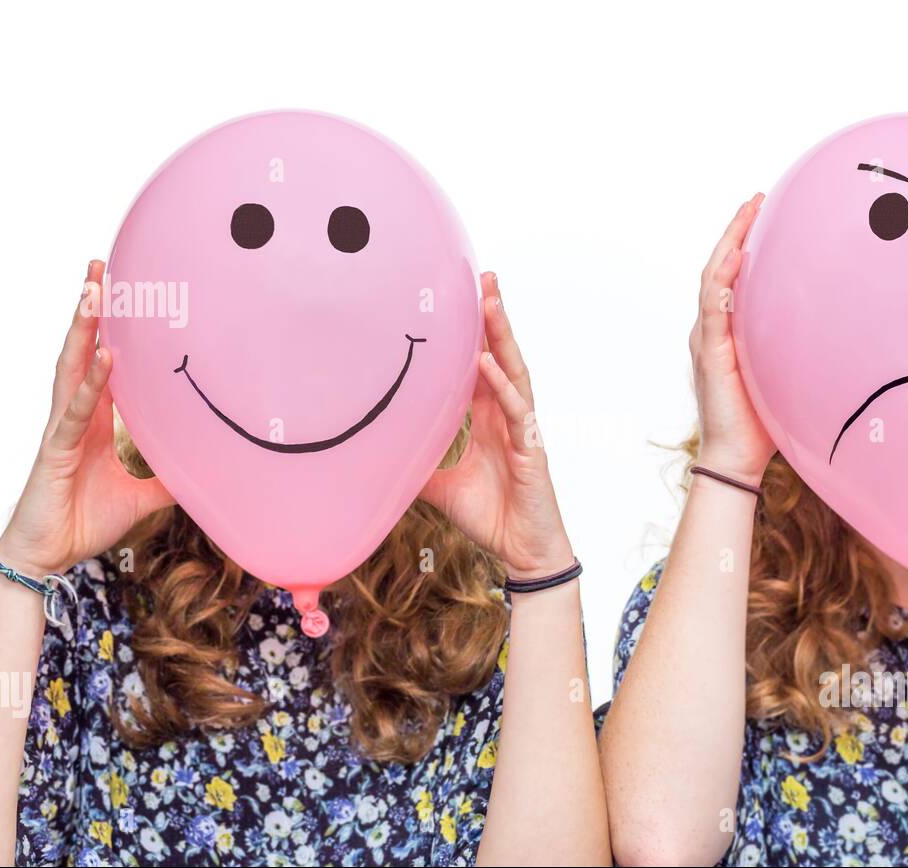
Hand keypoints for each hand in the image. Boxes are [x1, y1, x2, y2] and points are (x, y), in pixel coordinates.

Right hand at [0, 261, 172, 576]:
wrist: (50, 555)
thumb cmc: (84, 520)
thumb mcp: (143, 496)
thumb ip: (170, 477)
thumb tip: (206, 468)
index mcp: (95, 419)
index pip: (104, 363)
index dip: (111, 329)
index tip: (124, 291)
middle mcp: (76, 414)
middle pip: (83, 350)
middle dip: (90, 308)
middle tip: (100, 266)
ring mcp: (64, 428)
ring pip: (73, 367)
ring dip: (83, 329)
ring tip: (94, 289)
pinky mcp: (56, 449)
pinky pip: (77, 410)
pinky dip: (93, 382)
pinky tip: (106, 357)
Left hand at [420, 273, 573, 579]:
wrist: (519, 552)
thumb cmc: (489, 516)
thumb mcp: (439, 486)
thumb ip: (415, 464)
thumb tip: (375, 454)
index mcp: (490, 418)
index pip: (481, 364)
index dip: (472, 332)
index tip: (460, 296)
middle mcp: (508, 415)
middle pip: (502, 354)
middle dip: (494, 316)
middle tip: (484, 275)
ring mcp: (523, 429)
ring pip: (515, 372)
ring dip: (502, 336)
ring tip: (490, 301)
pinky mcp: (532, 449)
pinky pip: (517, 410)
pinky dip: (501, 385)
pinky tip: (487, 363)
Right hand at [689, 194, 776, 485]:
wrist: (737, 457)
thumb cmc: (763, 422)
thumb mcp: (786, 373)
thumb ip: (798, 347)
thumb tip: (838, 328)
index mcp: (728, 331)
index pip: (733, 276)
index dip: (744, 241)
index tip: (764, 210)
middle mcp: (711, 328)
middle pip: (719, 266)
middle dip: (736, 230)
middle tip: (756, 198)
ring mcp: (706, 339)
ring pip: (712, 277)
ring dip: (728, 243)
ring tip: (746, 213)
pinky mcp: (709, 353)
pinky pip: (712, 307)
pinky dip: (723, 280)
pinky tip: (737, 257)